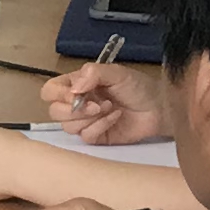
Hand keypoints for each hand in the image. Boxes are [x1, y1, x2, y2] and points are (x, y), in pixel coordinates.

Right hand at [38, 60, 166, 144]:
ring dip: (89, 118)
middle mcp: (77, 103)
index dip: (58, 95)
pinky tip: (115, 118)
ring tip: (110, 108)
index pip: (50, 91)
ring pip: (67, 127)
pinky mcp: (95, 137)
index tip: (76, 94)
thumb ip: (93, 74)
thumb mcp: (117, 73)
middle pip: (54, 111)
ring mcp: (85, 122)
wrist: (159, 108)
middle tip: (97, 105)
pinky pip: (85, 136)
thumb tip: (73, 89)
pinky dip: (100, 126)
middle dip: (75, 110)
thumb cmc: (138, 87)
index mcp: (76, 85)